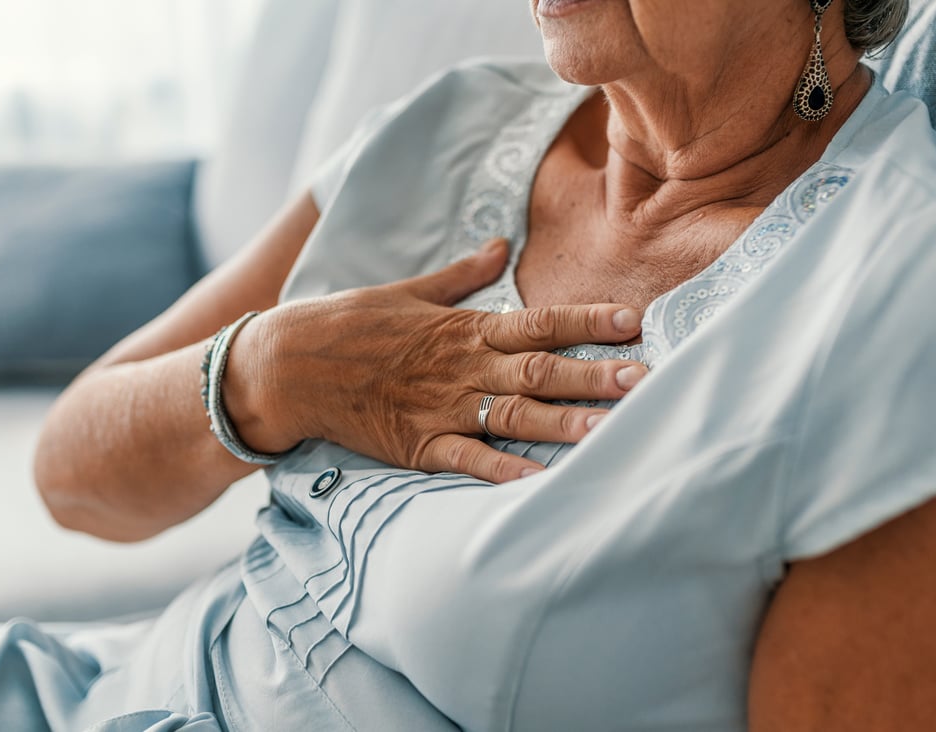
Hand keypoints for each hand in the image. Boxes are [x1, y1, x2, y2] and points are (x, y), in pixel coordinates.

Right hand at [223, 238, 647, 482]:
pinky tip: (540, 483)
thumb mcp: (409, 291)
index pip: (540, 322)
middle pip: (540, 372)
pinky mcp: (418, 445)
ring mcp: (442, 408)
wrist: (289, 364)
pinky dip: (503, 472)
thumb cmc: (350, 324)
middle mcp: (462, 368)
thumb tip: (499, 245)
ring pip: (514, 418)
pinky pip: (467, 461)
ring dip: (564, 424)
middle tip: (646, 380)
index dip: (589, 321)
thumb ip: (461, 275)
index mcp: (465, 328)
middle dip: (595, 375)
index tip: (634, 321)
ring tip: (610, 430)